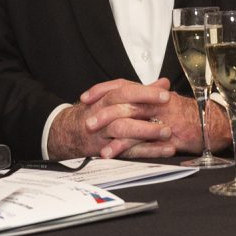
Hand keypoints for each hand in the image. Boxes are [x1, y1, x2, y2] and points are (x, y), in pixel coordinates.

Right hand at [49, 78, 184, 159]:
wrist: (67, 132)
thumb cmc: (95, 113)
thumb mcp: (115, 98)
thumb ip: (141, 92)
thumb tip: (163, 83)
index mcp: (107, 98)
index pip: (125, 90)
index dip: (145, 91)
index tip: (165, 93)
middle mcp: (103, 112)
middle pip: (123, 106)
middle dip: (146, 105)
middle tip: (168, 107)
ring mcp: (103, 131)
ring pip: (123, 128)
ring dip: (146, 130)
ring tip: (167, 132)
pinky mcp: (106, 148)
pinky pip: (127, 151)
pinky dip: (145, 151)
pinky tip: (162, 151)